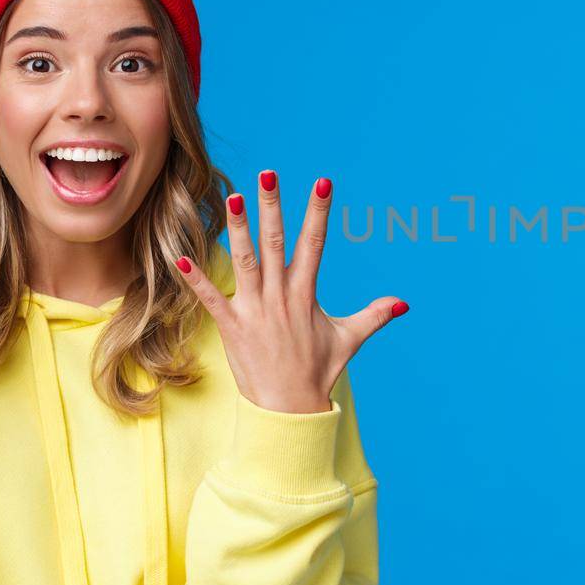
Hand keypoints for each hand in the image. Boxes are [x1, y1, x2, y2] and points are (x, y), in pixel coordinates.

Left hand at [174, 171, 406, 413]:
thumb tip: (404, 304)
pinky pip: (210, 298)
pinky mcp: (233, 327)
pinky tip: (180, 256)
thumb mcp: (350, 339)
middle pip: (277, 243)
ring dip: (238, 230)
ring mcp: (255, 311)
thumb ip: (375, 316)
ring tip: (233, 197)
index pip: (315, 244)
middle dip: (273, 207)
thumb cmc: (318, 371)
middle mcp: (281, 297)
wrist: (290, 408)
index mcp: (307, 294)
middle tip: (268, 175)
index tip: (322, 183)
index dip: (319, 212)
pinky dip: (195, 278)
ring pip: (246, 262)